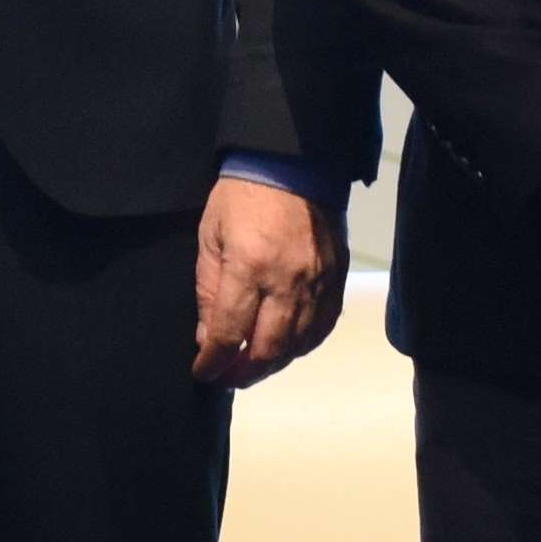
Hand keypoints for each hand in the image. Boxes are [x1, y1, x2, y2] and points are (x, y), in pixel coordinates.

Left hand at [190, 173, 342, 388]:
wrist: (293, 163)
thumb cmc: (240, 196)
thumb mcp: (210, 237)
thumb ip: (208, 290)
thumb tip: (207, 338)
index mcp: (248, 267)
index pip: (229, 333)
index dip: (214, 361)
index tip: (203, 373)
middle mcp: (287, 281)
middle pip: (268, 349)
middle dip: (244, 373)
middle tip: (227, 378)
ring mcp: (317, 281)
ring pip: (298, 344)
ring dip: (273, 364)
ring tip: (253, 366)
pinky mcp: (336, 277)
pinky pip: (323, 326)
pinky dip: (303, 346)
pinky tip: (287, 348)